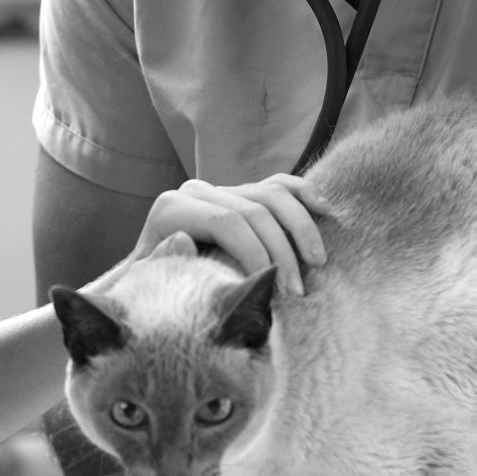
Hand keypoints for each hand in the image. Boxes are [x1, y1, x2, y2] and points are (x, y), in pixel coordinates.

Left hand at [135, 174, 330, 292]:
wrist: (155, 283)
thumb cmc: (155, 290)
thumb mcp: (151, 282)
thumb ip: (161, 264)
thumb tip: (183, 240)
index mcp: (172, 209)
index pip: (226, 221)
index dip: (255, 252)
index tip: (272, 286)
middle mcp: (196, 191)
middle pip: (254, 210)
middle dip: (282, 251)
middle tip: (298, 291)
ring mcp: (223, 188)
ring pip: (273, 194)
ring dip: (301, 228)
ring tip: (318, 263)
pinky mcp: (243, 192)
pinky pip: (280, 184)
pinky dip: (304, 193)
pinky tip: (325, 210)